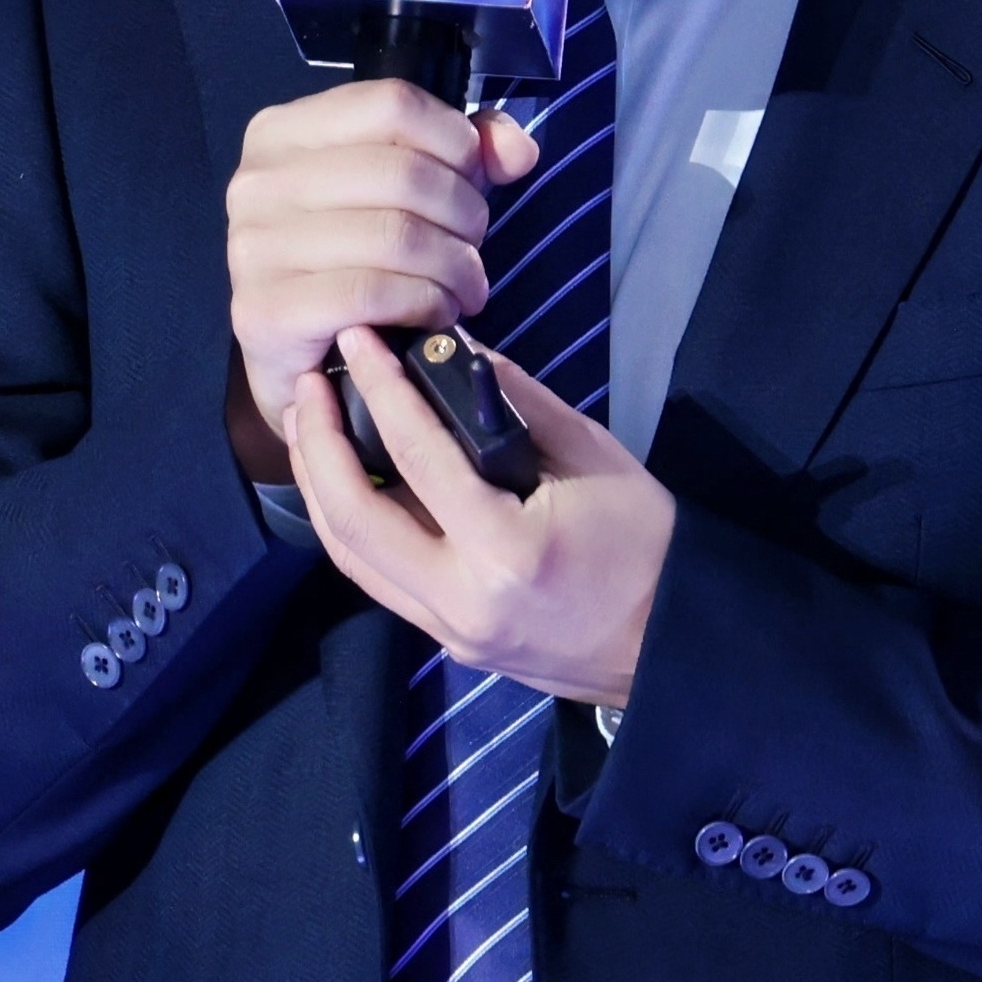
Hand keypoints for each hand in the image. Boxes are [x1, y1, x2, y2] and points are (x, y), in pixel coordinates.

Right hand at [226, 81, 538, 480]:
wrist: (300, 363)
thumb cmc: (353, 264)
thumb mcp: (407, 192)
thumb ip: (465, 154)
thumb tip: (517, 150)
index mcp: (284, 132)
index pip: (392, 103)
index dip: (455, 140)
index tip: (474, 180)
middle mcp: (258, 181)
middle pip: (401, 171)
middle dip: (463, 213)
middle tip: (473, 247)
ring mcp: (253, 246)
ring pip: (395, 235)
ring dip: (453, 266)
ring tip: (464, 287)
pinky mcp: (263, 310)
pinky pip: (372, 292)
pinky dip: (424, 303)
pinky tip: (435, 313)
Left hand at [287, 335, 675, 707]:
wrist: (674, 640)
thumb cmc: (646, 539)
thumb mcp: (590, 454)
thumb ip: (513, 400)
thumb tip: (448, 348)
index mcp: (508, 551)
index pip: (421, 458)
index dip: (380, 389)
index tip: (355, 341)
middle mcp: (462, 600)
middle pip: (354, 520)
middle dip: (318, 446)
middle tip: (308, 385)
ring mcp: (448, 630)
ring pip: (351, 559)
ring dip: (319, 489)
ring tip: (308, 427)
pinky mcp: (446, 641)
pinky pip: (377, 579)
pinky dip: (349, 526)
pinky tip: (342, 482)